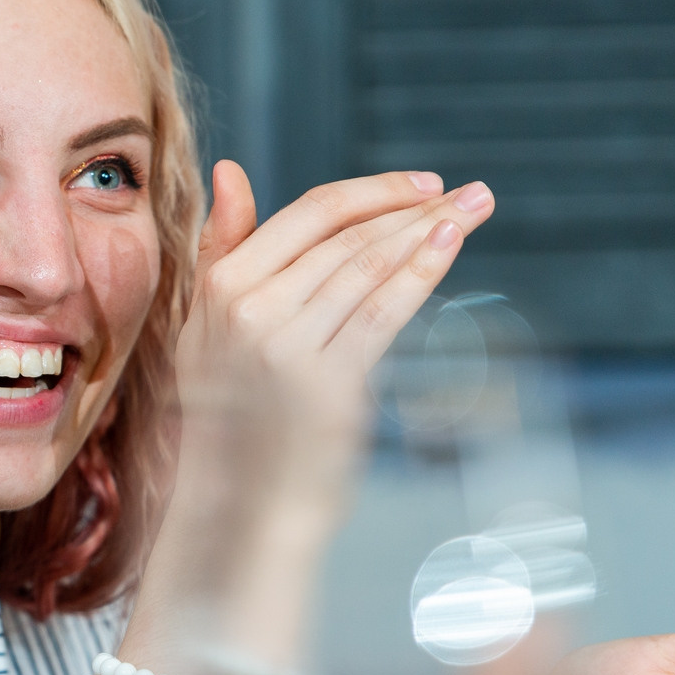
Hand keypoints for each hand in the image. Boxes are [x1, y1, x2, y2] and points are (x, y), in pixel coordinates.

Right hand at [172, 162, 494, 528]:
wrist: (231, 505)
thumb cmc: (220, 412)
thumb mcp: (200, 323)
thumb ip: (220, 246)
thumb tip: (231, 169)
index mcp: (218, 287)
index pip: (306, 215)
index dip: (371, 192)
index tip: (421, 183)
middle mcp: (249, 311)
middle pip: (348, 238)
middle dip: (417, 207)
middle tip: (471, 191)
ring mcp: (288, 348)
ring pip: (369, 269)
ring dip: (430, 232)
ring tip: (475, 209)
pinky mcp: (327, 385)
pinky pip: (382, 314)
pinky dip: (420, 274)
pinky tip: (450, 247)